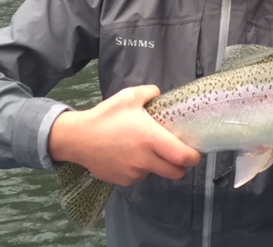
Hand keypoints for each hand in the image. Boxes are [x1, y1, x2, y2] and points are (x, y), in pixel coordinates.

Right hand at [48, 85, 201, 186]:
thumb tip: (160, 94)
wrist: (76, 138)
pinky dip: (140, 169)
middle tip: (176, 153)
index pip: (183, 157)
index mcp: (151, 139)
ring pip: (157, 173)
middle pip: (176, 172)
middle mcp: (145, 160)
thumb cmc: (105, 116)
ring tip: (145, 149)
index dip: (194, 156)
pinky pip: (140, 176)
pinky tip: (129, 155)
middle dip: (181, 165)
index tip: (195, 150)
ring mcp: (134, 173)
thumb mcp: (129, 96)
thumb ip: (150, 92)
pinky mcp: (124, 181)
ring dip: (158, 165)